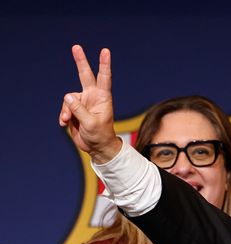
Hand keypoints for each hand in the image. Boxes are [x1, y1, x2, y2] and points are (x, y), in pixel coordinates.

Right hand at [59, 45, 120, 163]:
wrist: (96, 147)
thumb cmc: (100, 135)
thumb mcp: (90, 123)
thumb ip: (79, 110)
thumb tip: (67, 96)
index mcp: (102, 98)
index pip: (104, 78)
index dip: (104, 64)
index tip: (105, 51)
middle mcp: (92, 96)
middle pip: (85, 75)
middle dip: (80, 61)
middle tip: (76, 47)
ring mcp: (83, 102)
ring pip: (68, 98)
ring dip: (66, 110)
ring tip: (68, 121)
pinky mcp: (74, 109)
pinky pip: (64, 108)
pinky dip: (63, 115)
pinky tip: (64, 123)